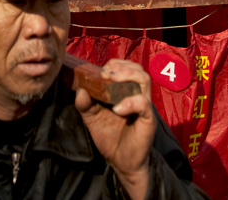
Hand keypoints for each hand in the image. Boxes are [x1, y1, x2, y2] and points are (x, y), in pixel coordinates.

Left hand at [75, 59, 155, 199]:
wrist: (121, 162)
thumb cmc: (109, 137)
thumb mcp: (92, 118)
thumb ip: (85, 104)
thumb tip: (80, 89)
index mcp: (125, 92)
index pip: (126, 67)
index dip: (114, 64)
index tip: (100, 71)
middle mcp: (136, 95)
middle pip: (138, 69)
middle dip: (121, 66)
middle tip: (106, 74)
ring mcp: (144, 106)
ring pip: (144, 79)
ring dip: (127, 75)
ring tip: (112, 81)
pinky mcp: (147, 119)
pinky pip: (143, 103)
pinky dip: (129, 102)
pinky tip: (117, 109)